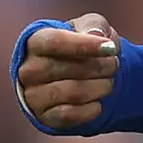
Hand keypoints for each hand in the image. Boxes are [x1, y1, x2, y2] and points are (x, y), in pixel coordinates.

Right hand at [18, 14, 121, 128]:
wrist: (73, 77)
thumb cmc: (78, 47)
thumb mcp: (87, 27)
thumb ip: (93, 25)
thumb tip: (97, 35)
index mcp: (34, 42)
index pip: (56, 42)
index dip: (85, 45)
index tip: (110, 48)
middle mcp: (29, 70)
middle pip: (68, 68)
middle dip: (100, 67)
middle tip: (114, 65)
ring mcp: (33, 95)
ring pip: (73, 92)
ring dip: (100, 87)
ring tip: (109, 82)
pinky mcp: (44, 117)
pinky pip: (70, 115)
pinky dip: (91, 110)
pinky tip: (99, 103)